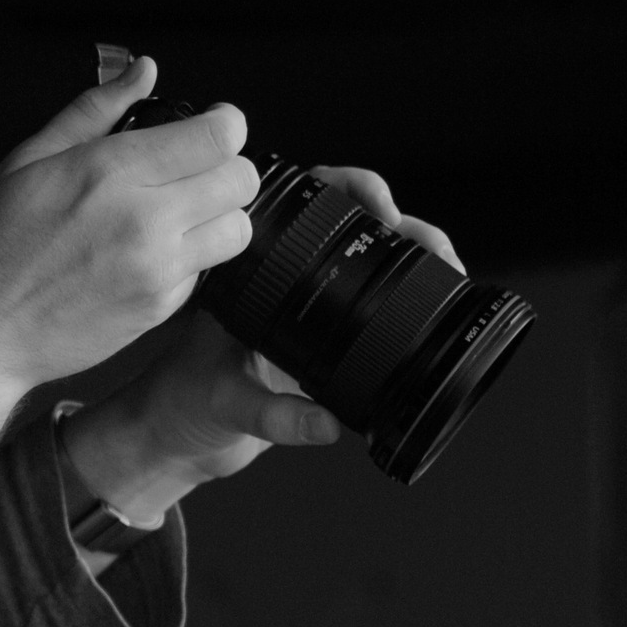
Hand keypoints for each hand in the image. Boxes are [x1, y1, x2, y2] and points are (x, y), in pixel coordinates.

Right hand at [0, 56, 260, 411]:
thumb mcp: (26, 161)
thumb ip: (92, 111)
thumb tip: (140, 72)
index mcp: (110, 171)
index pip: (219, 136)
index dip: (222, 125)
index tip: (208, 129)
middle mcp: (145, 220)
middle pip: (241, 179)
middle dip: (224, 168)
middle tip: (191, 173)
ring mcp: (157, 269)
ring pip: (237, 229)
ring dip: (217, 217)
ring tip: (176, 217)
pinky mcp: (159, 308)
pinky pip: (205, 272)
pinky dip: (188, 260)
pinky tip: (146, 257)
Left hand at [60, 166, 461, 523]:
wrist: (178, 435)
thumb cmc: (185, 405)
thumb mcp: (227, 405)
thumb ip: (273, 416)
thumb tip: (327, 423)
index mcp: (248, 269)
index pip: (305, 203)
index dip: (350, 190)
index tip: (382, 209)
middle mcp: (279, 276)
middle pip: (352, 223)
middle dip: (402, 223)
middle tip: (431, 243)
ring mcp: (304, 301)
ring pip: (369, 256)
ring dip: (413, 253)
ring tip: (448, 266)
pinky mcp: (322, 332)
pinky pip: (371, 297)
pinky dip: (405, 291)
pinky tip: (436, 299)